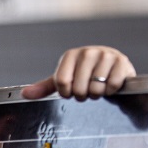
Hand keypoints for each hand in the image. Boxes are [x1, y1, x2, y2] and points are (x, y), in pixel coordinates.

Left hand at [21, 46, 135, 100]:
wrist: (113, 69)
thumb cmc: (85, 75)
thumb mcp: (65, 80)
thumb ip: (44, 88)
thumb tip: (24, 94)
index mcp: (71, 55)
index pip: (61, 82)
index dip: (67, 93)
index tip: (71, 90)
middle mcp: (88, 52)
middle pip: (78, 89)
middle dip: (83, 95)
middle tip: (87, 89)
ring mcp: (106, 55)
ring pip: (95, 89)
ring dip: (97, 94)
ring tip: (99, 86)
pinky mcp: (122, 62)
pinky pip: (111, 87)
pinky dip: (110, 91)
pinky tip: (110, 85)